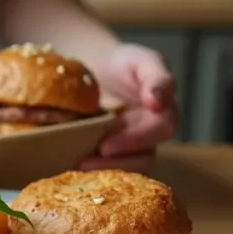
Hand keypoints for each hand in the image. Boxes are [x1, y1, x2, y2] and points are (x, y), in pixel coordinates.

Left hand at [78, 44, 177, 174]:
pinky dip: (92, 174)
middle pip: (143, 160)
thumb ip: (156, 76)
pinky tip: (69, 170)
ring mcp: (131, 151)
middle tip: (84, 163)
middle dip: (114, 163)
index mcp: (163, 114)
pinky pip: (108, 174)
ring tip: (75, 168)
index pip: (159, 131)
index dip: (135, 140)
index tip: (106, 146)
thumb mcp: (140, 59)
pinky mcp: (110, 158)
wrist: (95, 70)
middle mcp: (150, 137)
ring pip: (128, 172)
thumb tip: (158, 101)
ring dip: (102, 172)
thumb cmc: (121, 64)